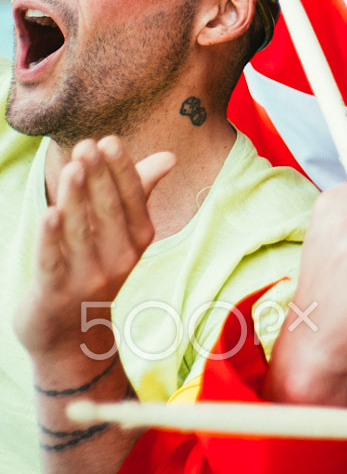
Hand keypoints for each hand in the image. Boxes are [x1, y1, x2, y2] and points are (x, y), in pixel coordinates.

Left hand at [12, 139, 174, 370]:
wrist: (71, 333)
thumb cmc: (95, 268)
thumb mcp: (122, 233)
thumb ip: (140, 191)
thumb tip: (170, 157)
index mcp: (137, 239)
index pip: (133, 198)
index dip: (121, 170)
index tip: (109, 141)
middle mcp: (119, 259)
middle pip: (108, 211)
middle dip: (98, 177)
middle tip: (88, 145)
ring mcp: (88, 278)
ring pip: (80, 231)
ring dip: (76, 198)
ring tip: (72, 167)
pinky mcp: (55, 294)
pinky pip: (52, 262)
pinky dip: (51, 239)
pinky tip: (49, 213)